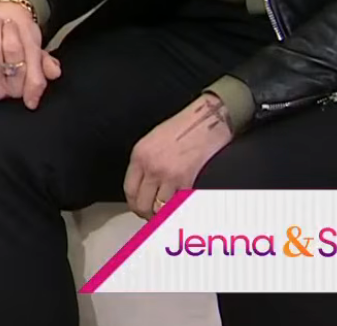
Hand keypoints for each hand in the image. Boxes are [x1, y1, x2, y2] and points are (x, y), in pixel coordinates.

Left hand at [125, 92, 233, 218]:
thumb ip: (145, 162)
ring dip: (164, 215)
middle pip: (142, 204)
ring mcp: (169, 175)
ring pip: (159, 209)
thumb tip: (145, 185)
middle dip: (147, 215)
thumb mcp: (153, 141)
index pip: (129, 190)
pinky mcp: (187, 180)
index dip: (134, 205)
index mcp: (139, 155)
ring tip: (169, 215)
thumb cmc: (182, 128)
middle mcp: (151, 166)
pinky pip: (179, 204)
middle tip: (155, 218)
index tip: (140, 210)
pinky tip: (183, 209)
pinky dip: (180, 209)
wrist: (206, 118)